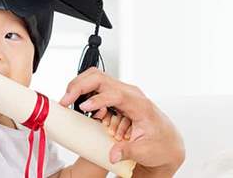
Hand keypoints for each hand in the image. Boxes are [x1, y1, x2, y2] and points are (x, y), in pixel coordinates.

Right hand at [60, 68, 184, 177]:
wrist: (166, 142)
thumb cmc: (159, 143)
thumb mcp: (145, 151)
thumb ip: (128, 151)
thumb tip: (113, 155)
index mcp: (140, 104)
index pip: (116, 94)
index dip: (98, 99)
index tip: (84, 107)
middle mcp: (130, 94)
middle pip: (100, 78)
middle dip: (79, 85)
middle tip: (65, 100)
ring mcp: (122, 93)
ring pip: (96, 78)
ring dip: (79, 88)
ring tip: (68, 103)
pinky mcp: (116, 97)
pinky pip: (97, 88)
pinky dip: (85, 95)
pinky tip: (85, 110)